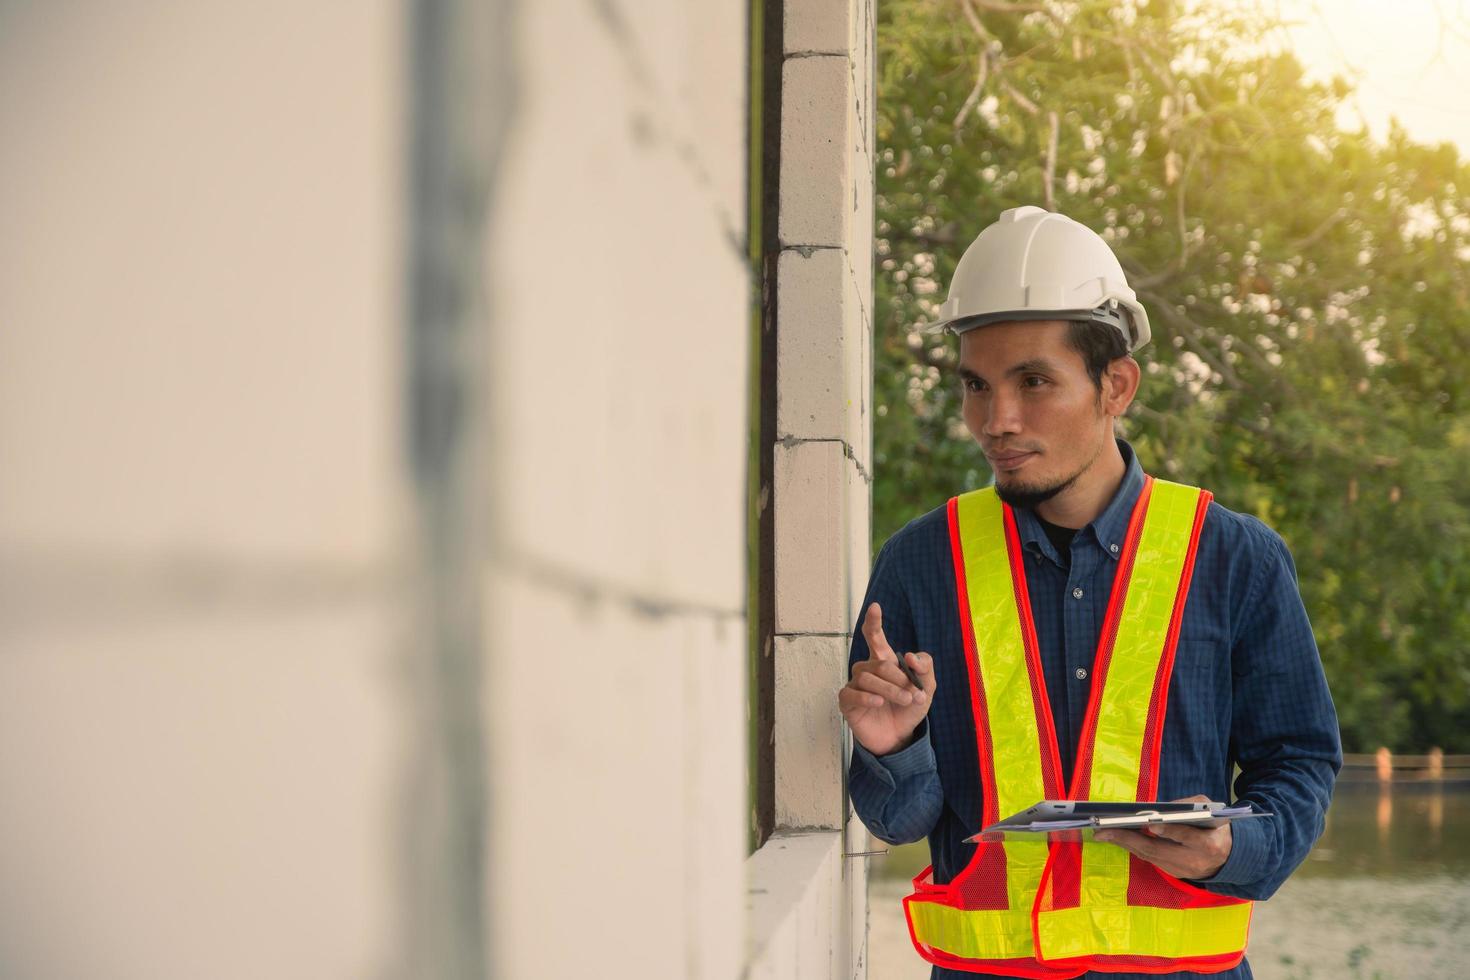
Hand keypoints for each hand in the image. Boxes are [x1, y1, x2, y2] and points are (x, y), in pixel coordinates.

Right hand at [838, 602, 935, 755]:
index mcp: (884, 661)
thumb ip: (925, 669)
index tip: (875, 606)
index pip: (875, 636)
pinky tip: (879, 702)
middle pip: (880, 663)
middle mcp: (867, 669)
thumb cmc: (909, 709)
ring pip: (868, 677)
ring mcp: (855, 685)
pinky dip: (868, 697)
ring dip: (890, 689)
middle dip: (900, 678)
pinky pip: (853, 693)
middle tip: (914, 695)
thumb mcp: (926, 689)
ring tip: (904, 701)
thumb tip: (911, 656)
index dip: (874, 622)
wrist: (899, 737)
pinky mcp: (847, 702)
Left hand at [1093, 795, 1232, 879]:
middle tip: (1104, 830)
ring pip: (1149, 857)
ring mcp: (1182, 871)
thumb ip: (1189, 805)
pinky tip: (1117, 837)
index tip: (1152, 824)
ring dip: (1124, 844)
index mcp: (1209, 845)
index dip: (1170, 831)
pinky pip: (1150, 859)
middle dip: (1129, 839)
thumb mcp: (1210, 809)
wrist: (1228, 857)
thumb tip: (1160, 808)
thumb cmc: (1215, 825)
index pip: (1188, 838)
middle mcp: (1194, 862)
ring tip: (1103, 833)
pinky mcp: (1173, 874)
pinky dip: (1132, 847)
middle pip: (1159, 851)